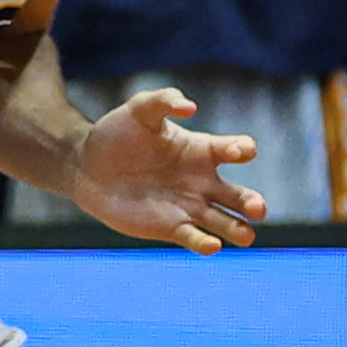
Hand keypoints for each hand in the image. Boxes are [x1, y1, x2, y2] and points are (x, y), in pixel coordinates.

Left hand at [69, 88, 266, 253]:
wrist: (87, 165)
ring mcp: (188, 206)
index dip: (241, 149)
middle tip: (259, 209)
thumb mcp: (140, 109)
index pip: (234, 149)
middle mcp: (202, 181)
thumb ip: (164, 100)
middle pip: (237, 195)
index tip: (235, 152)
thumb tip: (190, 106)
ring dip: (237, 229)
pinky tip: (212, 246)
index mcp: (201, 150)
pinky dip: (204, 243)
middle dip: (251, 202)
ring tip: (247, 236)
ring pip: (223, 221)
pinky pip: (194, 237)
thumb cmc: (117, 132)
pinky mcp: (170, 227)